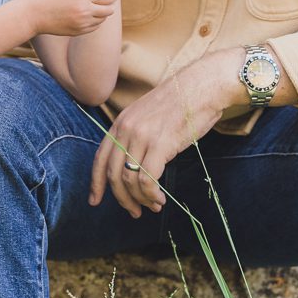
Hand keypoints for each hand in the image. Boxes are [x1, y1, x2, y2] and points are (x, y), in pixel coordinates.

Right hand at [28, 0, 121, 36]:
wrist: (33, 14)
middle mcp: (84, 10)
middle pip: (110, 8)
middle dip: (109, 2)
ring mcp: (82, 23)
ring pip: (103, 18)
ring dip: (101, 11)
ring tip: (89, 5)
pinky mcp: (79, 31)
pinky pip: (95, 26)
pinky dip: (93, 20)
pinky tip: (83, 14)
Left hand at [89, 55, 237, 217]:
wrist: (203, 86)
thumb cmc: (181, 103)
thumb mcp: (148, 116)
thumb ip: (136, 137)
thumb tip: (134, 166)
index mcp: (120, 123)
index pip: (100, 159)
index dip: (96, 183)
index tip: (94, 201)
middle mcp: (126, 130)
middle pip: (113, 174)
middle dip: (122, 198)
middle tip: (134, 212)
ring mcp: (142, 136)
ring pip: (129, 180)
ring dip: (140, 199)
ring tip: (153, 206)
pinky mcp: (161, 144)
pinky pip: (147, 179)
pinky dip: (151, 194)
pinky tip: (159, 199)